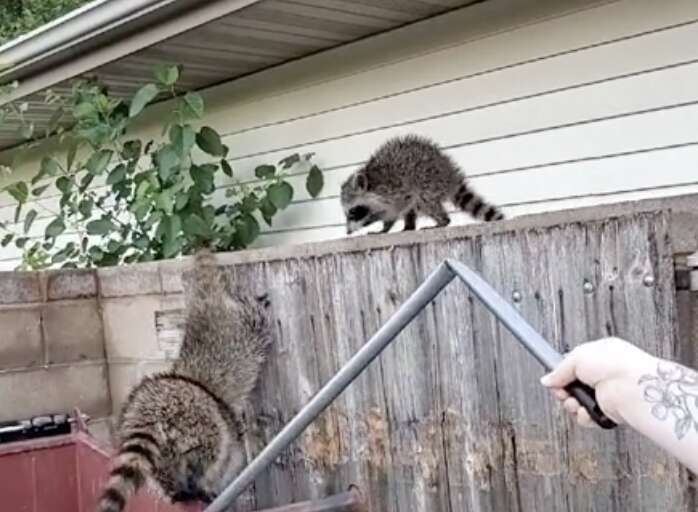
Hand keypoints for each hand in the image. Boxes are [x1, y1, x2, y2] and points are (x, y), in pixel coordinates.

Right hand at [541, 337, 657, 426]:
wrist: (633, 388)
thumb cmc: (616, 365)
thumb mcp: (577, 356)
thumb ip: (559, 369)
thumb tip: (548, 380)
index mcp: (598, 356)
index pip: (572, 366)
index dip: (560, 374)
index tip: (554, 379)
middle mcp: (602, 375)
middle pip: (571, 386)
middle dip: (562, 391)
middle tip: (562, 391)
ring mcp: (605, 394)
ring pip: (576, 403)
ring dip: (571, 404)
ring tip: (575, 401)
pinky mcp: (608, 412)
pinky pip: (586, 417)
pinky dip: (583, 416)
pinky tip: (585, 410)